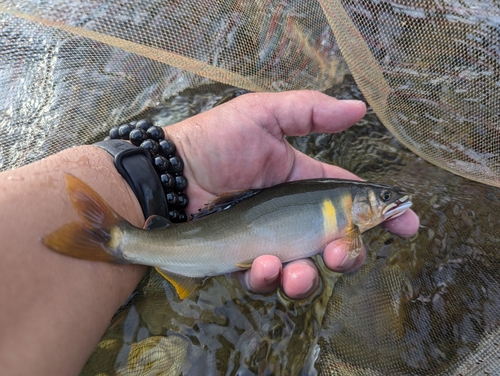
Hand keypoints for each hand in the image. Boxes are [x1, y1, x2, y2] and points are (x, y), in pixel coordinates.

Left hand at [165, 90, 418, 298]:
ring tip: (296, 268)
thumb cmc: (215, 142)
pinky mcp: (244, 262)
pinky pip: (267, 281)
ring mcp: (269, 242)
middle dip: (348, 255)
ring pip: (305, 271)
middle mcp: (291, 217)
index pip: (350, 201)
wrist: (170, 174)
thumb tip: (358, 109)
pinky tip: (262, 265)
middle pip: (336, 245)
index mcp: (303, 184)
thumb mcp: (263, 115)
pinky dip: (270, 279)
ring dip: (308, 277)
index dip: (381, 214)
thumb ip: (309, 113)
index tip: (407, 224)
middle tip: (341, 253)